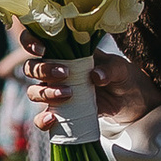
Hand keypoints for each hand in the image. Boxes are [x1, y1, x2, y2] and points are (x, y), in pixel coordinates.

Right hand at [19, 41, 160, 126]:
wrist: (130, 101)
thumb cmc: (122, 76)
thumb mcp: (120, 69)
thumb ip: (109, 69)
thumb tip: (96, 75)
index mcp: (65, 51)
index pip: (35, 41)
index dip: (30, 42)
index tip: (42, 50)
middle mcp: (54, 70)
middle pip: (31, 68)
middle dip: (43, 71)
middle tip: (65, 74)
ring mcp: (55, 92)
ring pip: (33, 91)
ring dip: (44, 93)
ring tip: (68, 94)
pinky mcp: (60, 112)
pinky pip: (42, 117)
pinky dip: (42, 119)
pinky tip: (53, 119)